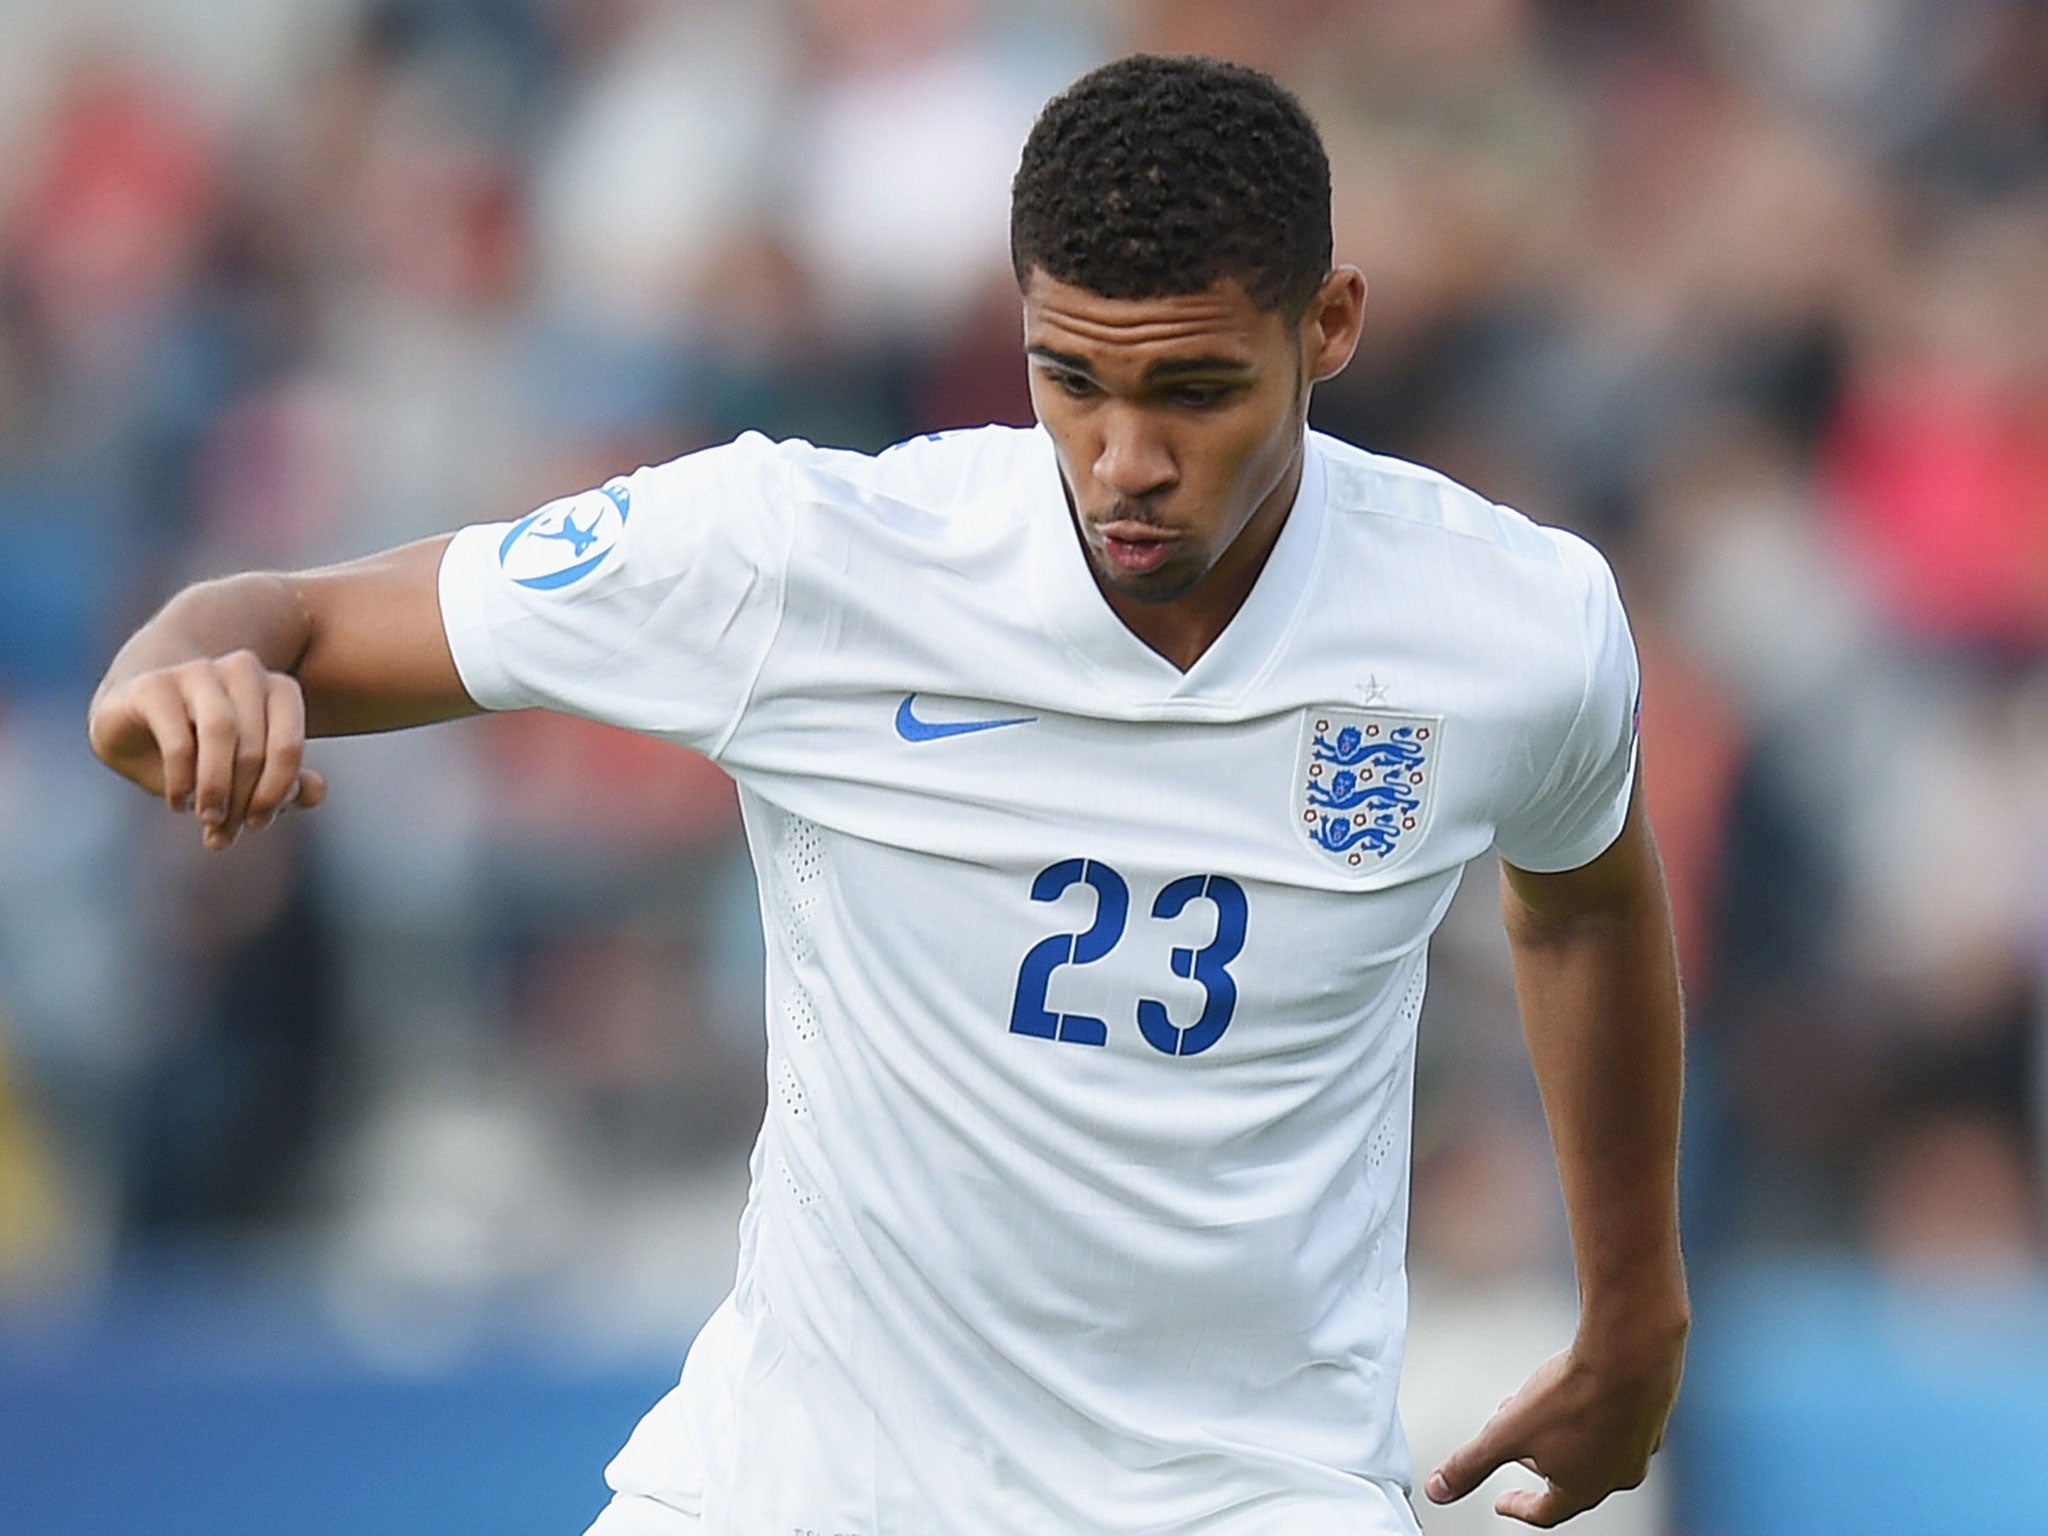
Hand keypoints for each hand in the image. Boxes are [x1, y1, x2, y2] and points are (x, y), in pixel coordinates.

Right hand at [88, 649, 327, 850]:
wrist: (132, 725)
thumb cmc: (203, 751)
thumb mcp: (248, 774)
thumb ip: (286, 784)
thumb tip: (317, 792)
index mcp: (277, 688)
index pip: (289, 744)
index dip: (277, 790)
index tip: (257, 823)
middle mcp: (243, 671)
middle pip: (255, 746)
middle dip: (242, 798)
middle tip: (223, 833)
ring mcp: (198, 671)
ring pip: (221, 732)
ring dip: (216, 786)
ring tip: (206, 819)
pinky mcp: (154, 685)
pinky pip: (177, 738)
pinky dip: (181, 779)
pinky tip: (178, 802)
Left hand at [1423, 1324, 1684, 1527]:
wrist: (1630, 1351)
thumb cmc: (1574, 1395)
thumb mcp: (1506, 1433)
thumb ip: (1471, 1464)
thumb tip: (1439, 1490)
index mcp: (1583, 1487)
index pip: (1546, 1512)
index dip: (1519, 1507)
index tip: (1504, 1502)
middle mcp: (1617, 1474)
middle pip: (1570, 1478)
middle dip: (1537, 1462)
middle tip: (1518, 1445)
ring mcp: (1638, 1444)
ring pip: (1592, 1448)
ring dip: (1561, 1435)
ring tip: (1538, 1408)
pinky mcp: (1650, 1412)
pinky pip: (1613, 1420)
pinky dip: (1589, 1414)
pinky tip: (1576, 1390)